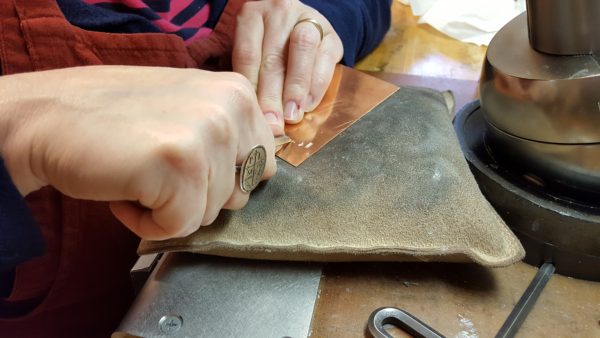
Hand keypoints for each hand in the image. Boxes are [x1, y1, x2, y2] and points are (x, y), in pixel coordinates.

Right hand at [0, 66, 275, 239]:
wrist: (48, 117)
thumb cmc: (115, 119)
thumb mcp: (188, 107)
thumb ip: (229, 131)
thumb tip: (259, 172)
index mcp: (238, 94)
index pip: (263, 166)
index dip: (222, 178)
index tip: (184, 162)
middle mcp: (231, 108)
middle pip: (241, 194)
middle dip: (200, 195)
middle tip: (159, 171)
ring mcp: (208, 134)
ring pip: (210, 214)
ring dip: (169, 208)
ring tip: (138, 175)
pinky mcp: (180, 166)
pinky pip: (180, 227)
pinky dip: (148, 224)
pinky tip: (125, 193)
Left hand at [232, 0, 343, 133]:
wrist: (297, 26)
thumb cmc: (267, 46)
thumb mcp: (251, 50)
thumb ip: (247, 74)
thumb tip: (245, 111)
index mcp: (252, 14)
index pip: (248, 53)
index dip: (250, 87)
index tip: (252, 115)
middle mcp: (280, 12)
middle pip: (274, 56)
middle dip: (272, 95)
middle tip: (272, 123)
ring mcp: (308, 20)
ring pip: (302, 51)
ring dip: (296, 87)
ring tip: (292, 115)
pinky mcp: (331, 34)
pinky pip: (325, 58)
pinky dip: (317, 85)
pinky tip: (308, 104)